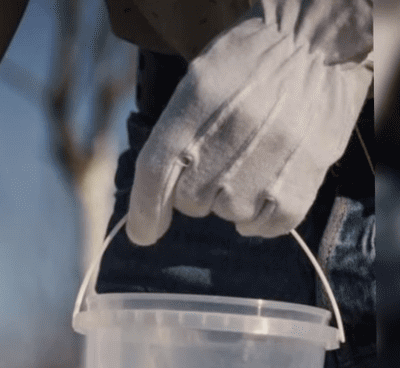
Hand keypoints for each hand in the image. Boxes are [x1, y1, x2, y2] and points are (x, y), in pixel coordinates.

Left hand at [127, 0, 371, 244]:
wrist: (313, 45)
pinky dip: (261, 220)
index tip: (142, 234)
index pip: (156, 172)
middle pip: (191, 200)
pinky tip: (264, 192)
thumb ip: (170, 136)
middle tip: (218, 160)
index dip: (144, 211)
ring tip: (248, 163)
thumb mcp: (194, 84)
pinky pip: (271, 223)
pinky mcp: (307, 174)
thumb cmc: (244, 66)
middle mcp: (233, 132)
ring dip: (230, 201)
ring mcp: (273, 155)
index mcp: (196, 104)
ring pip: (229, 213)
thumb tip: (147, 206)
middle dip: (194, 191)